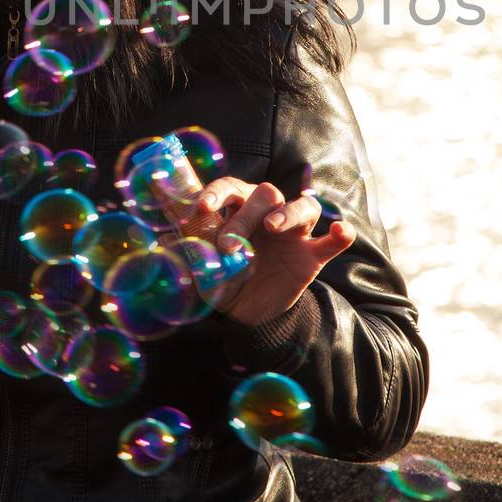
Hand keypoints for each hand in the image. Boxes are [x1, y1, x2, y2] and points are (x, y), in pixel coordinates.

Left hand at [191, 176, 355, 327]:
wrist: (246, 313)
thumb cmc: (222, 278)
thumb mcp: (201, 264)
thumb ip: (187, 247)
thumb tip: (160, 235)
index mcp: (239, 209)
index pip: (231, 188)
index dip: (216, 193)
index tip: (201, 207)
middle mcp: (268, 214)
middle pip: (266, 194)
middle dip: (245, 216)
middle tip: (228, 245)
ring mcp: (294, 234)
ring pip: (304, 206)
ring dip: (289, 212)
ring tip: (272, 226)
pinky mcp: (312, 256)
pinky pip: (334, 241)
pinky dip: (341, 233)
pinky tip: (340, 231)